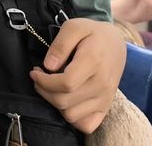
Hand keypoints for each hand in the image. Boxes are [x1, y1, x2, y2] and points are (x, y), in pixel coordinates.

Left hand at [29, 18, 125, 133]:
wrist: (115, 42)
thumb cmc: (92, 33)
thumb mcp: (74, 26)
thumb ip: (60, 45)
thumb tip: (48, 66)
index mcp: (93, 62)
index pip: (65, 83)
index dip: (44, 81)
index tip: (35, 72)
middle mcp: (101, 84)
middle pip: (64, 101)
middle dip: (44, 91)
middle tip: (39, 78)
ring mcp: (105, 98)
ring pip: (71, 115)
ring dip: (54, 103)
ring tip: (51, 87)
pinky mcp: (105, 107)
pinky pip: (86, 125)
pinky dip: (72, 118)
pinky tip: (66, 101)